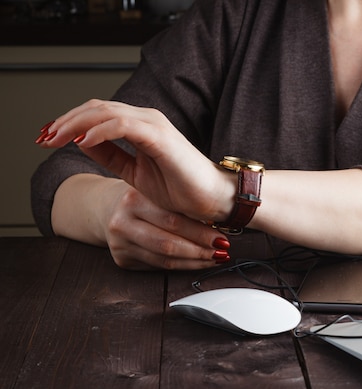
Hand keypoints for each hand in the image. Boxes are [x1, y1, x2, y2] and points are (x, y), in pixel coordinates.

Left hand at [38, 99, 234, 222]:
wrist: (211, 199)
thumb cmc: (182, 190)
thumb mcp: (135, 172)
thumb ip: (111, 155)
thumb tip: (80, 143)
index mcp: (142, 127)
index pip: (99, 114)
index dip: (70, 122)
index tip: (47, 137)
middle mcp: (147, 119)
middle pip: (97, 108)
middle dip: (65, 121)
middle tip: (43, 136)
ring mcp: (154, 125)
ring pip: (105, 112)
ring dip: (75, 123)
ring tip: (54, 138)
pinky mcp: (160, 137)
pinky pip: (122, 125)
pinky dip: (98, 132)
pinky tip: (80, 142)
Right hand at [105, 185, 231, 269]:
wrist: (108, 207)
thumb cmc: (144, 198)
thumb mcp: (158, 191)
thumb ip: (181, 205)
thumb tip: (220, 223)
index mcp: (134, 199)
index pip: (173, 221)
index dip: (201, 233)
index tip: (222, 239)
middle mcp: (122, 221)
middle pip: (168, 243)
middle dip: (200, 250)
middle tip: (222, 252)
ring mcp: (119, 242)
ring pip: (164, 259)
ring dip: (194, 262)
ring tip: (214, 259)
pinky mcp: (121, 258)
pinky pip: (158, 266)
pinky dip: (181, 266)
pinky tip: (197, 262)